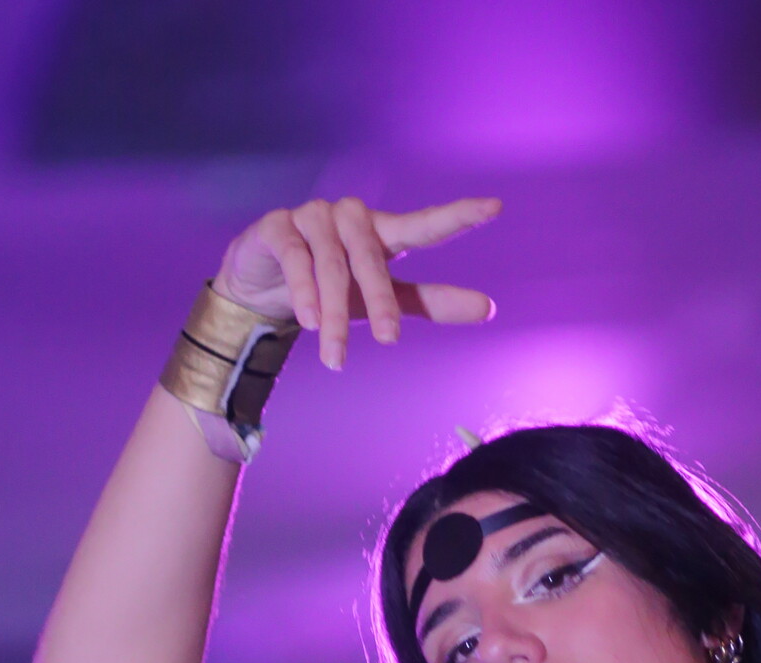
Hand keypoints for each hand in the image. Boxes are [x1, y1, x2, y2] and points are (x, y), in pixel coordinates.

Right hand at [216, 195, 499, 370]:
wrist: (265, 290)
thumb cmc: (334, 291)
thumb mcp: (385, 301)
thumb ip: (432, 303)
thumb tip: (490, 309)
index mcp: (381, 233)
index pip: (423, 225)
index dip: (457, 216)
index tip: (495, 208)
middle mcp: (350, 217)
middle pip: (372, 258)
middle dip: (380, 302)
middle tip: (388, 340)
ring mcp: (313, 217)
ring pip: (332, 266)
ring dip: (333, 315)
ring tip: (335, 358)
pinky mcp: (278, 226)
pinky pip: (296, 258)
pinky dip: (304, 291)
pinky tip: (307, 321)